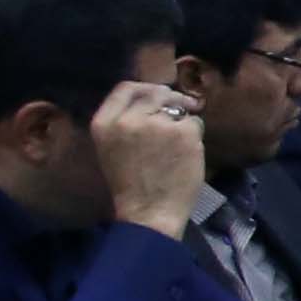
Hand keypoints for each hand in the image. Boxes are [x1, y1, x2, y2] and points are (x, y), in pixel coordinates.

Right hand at [92, 82, 204, 231]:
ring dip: (183, 121)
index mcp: (105, 122)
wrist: (149, 213)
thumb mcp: (114, 147)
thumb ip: (126, 121)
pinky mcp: (183, 132)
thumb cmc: (131, 185)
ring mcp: (157, 124)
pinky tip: (187, 155)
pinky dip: (195, 136)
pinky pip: (195, 123)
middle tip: (182, 108)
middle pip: (155, 93)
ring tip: (177, 147)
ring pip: (179, 109)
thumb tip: (155, 96)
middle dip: (171, 99)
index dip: (145, 88)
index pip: (125, 88)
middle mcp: (128, 119)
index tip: (158, 94)